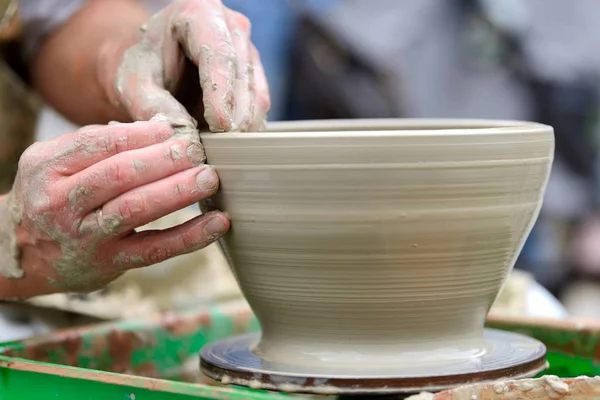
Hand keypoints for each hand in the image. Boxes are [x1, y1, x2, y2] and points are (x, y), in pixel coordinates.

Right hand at [1, 121, 228, 294]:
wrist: (21, 253)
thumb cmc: (51, 197)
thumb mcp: (54, 163)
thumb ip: (97, 144)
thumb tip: (157, 128)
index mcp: (47, 167)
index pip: (99, 143)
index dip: (140, 135)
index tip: (172, 130)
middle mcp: (62, 203)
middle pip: (119, 174)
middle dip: (164, 159)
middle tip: (197, 150)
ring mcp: (86, 236)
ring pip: (136, 209)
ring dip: (178, 191)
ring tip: (209, 178)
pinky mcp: (110, 263)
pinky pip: (155, 249)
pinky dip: (190, 236)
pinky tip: (218, 223)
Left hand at [98, 0, 269, 136]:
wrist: (151, 65)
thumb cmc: (141, 67)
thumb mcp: (133, 85)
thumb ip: (154, 107)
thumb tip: (184, 135)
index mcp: (199, 12)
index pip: (219, 55)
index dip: (222, 92)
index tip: (219, 125)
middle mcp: (232, 26)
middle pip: (243, 75)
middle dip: (234, 116)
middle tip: (220, 148)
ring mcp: (248, 50)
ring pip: (257, 94)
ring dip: (242, 126)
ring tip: (220, 149)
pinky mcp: (254, 75)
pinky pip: (259, 107)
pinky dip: (246, 129)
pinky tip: (228, 145)